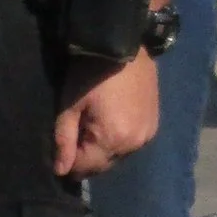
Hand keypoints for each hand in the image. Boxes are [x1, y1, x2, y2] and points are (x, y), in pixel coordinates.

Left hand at [53, 49, 159, 179]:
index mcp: (113, 140)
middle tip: (77, 134)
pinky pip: (132, 142)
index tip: (62, 148)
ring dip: (105, 149)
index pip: (86, 168)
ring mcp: (148, 134)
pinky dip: (120, 139)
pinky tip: (112, 121)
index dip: (69, 161)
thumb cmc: (90, 75)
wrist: (122, 45)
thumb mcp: (70, 106)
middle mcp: (135, 143)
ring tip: (94, 126)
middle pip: (104, 165)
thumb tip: (61, 172)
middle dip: (88, 156)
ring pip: (119, 155)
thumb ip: (65, 141)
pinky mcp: (155, 123)